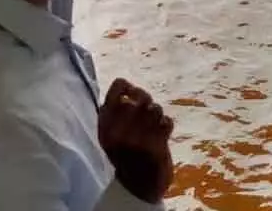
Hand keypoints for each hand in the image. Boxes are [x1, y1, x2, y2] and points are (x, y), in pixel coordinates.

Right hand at [98, 78, 173, 203]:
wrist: (137, 186)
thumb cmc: (124, 155)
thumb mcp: (110, 134)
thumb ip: (115, 111)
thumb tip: (128, 85)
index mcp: (105, 125)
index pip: (117, 89)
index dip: (129, 87)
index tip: (133, 95)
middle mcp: (119, 130)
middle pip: (142, 97)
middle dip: (147, 102)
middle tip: (148, 113)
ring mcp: (137, 139)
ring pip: (156, 108)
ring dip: (158, 115)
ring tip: (153, 125)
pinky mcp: (155, 147)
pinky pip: (167, 121)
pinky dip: (166, 125)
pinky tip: (161, 134)